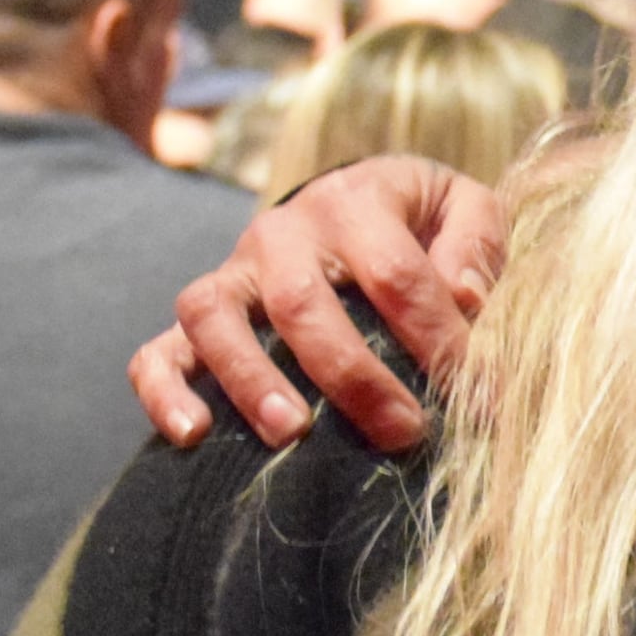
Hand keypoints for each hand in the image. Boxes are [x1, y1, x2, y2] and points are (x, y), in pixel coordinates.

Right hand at [130, 155, 506, 455]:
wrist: (357, 203)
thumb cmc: (421, 222)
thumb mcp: (463, 207)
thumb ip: (476, 243)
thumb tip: (466, 299)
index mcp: (354, 200)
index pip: (395, 273)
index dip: (436, 337)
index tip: (473, 394)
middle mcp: (282, 231)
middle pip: (302, 301)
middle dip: (354, 375)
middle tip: (404, 431)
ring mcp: (234, 272)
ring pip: (214, 315)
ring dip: (249, 377)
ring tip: (292, 433)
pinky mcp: (201, 315)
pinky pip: (159, 349)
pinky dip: (164, 390)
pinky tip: (193, 434)